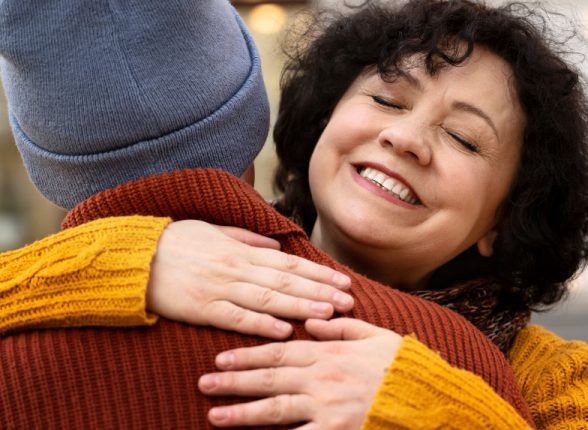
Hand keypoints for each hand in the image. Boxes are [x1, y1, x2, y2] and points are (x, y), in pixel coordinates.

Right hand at [146, 220, 352, 338]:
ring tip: (328, 313)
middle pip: (287, 281)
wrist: (133, 258)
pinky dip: (261, 324)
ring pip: (269, 298)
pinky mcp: (202, 308)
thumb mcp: (214, 232)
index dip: (319, 273)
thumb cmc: (174, 243)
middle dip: (320, 291)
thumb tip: (278, 247)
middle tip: (348, 301)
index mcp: (241, 251)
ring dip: (301, 306)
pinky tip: (284, 330)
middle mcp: (236, 268)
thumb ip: (248, 240)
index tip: (343, 281)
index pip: (289, 263)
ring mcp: (220, 288)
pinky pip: (236, 318)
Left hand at [198, 318, 402, 428]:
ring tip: (215, 415)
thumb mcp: (374, 335)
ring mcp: (326, 407)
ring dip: (243, 412)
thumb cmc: (402, 364)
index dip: (247, 356)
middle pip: (270, 378)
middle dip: (234, 382)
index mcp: (329, 352)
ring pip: (276, 409)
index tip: (222, 360)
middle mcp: (322, 378)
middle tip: (204, 384)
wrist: (425, 396)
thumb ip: (341, 327)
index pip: (279, 351)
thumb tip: (312, 322)